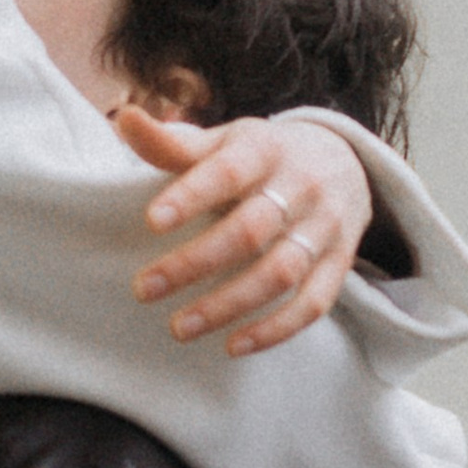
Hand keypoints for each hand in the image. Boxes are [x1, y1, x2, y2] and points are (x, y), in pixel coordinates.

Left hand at [117, 113, 374, 358]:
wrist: (343, 161)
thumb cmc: (261, 155)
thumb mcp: (223, 140)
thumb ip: (173, 143)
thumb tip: (125, 121)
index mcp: (266, 149)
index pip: (228, 172)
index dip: (191, 195)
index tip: (150, 221)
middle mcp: (302, 187)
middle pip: (250, 230)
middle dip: (195, 263)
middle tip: (144, 289)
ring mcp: (325, 228)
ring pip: (280, 272)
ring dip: (228, 305)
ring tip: (178, 327)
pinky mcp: (339, 264)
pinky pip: (313, 303)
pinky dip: (275, 329)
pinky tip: (233, 345)